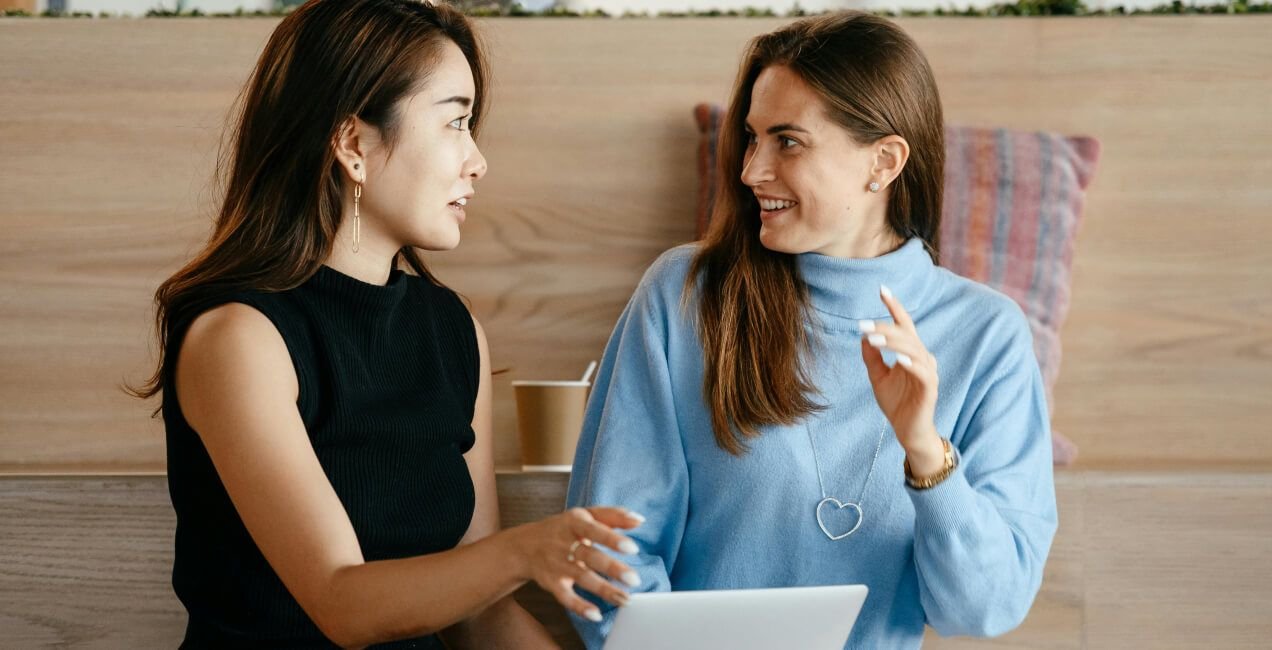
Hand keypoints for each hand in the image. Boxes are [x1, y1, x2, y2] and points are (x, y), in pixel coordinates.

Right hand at [511, 507, 643, 622]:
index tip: (633, 548)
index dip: (612, 539)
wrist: (523, 546)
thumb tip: (639, 519)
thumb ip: (612, 516)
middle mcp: (564, 543)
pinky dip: (579, 607)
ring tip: (625, 599)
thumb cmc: (563, 529)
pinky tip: (596, 615)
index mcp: (574, 522)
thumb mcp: (584, 515)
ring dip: (604, 590)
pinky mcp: (551, 583)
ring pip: (582, 578)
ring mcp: (557, 565)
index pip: (594, 529)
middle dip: (612, 568)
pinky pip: (565, 597)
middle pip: (590, 556)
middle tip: (634, 579)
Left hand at [859, 285, 943, 468]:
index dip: (894, 307)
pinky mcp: (930, 389)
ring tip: (874, 339)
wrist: (907, 431)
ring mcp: (928, 373)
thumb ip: (872, 357)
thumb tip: (863, 336)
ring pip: (914, 350)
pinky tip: (898, 359)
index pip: (904, 325)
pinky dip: (911, 364)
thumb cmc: (896, 403)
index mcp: (911, 352)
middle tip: (863, 325)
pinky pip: (923, 373)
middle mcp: (922, 358)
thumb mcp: (878, 377)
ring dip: (894, 343)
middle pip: (906, 335)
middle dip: (885, 328)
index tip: (882, 289)